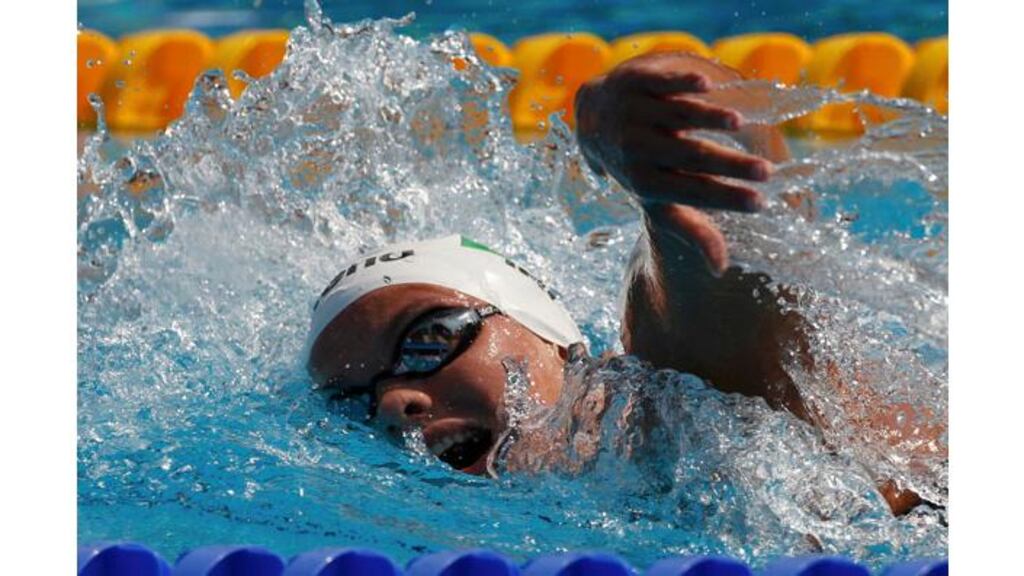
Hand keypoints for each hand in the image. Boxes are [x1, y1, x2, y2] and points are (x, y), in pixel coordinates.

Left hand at [575, 52, 775, 273]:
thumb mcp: (656, 200)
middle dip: (728, 165)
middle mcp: (638, 148)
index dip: (725, 198)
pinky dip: (681, 83)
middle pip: (688, 156)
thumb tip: (720, 269)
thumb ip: (689, 229)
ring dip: (708, 118)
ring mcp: (636, 113)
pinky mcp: (635, 82)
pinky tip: (708, 84)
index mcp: (645, 181)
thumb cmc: (637, 165)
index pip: (691, 192)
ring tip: (740, 123)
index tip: (760, 203)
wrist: (593, 118)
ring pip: (676, 116)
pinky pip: (661, 83)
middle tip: (766, 172)